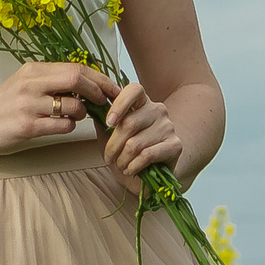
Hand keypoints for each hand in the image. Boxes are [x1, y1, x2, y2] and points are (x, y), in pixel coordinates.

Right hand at [0, 61, 116, 155]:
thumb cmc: (3, 105)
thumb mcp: (24, 83)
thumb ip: (50, 80)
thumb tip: (87, 82)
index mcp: (33, 70)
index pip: (76, 67)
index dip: (99, 78)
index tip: (112, 88)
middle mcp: (31, 83)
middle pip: (77, 79)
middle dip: (98, 91)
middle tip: (105, 103)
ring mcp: (29, 105)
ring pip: (73, 105)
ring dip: (83, 113)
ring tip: (76, 116)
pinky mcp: (28, 126)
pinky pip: (63, 126)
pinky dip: (70, 127)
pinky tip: (61, 126)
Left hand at [102, 80, 183, 195]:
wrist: (153, 174)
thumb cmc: (129, 151)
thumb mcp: (111, 134)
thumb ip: (101, 119)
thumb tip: (88, 104)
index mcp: (142, 101)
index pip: (133, 89)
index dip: (119, 105)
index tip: (109, 123)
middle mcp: (158, 110)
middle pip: (129, 123)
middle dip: (113, 145)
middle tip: (109, 158)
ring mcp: (168, 126)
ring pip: (136, 143)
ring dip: (123, 159)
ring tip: (120, 166)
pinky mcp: (175, 145)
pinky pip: (148, 155)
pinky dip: (134, 165)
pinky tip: (130, 170)